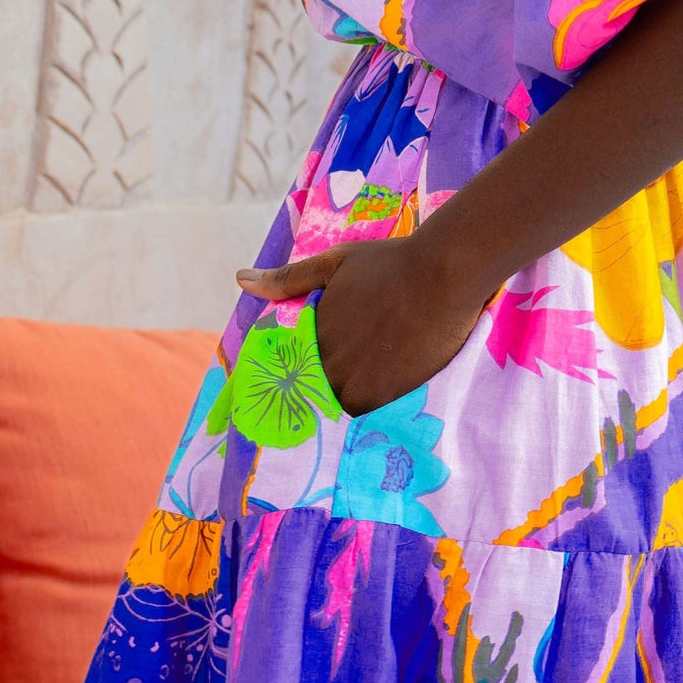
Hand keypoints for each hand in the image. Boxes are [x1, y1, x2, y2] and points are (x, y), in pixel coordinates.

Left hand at [236, 237, 484, 416]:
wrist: (443, 274)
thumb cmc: (389, 264)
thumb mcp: (334, 263)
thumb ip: (287, 279)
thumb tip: (239, 280)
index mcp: (313, 338)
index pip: (295, 372)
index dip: (303, 376)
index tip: (310, 378)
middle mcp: (330, 367)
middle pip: (319, 394)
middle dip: (328, 390)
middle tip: (353, 378)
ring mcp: (360, 385)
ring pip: (343, 409)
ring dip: (350, 403)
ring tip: (372, 388)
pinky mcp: (390, 398)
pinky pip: (372, 418)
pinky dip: (374, 413)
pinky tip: (387, 397)